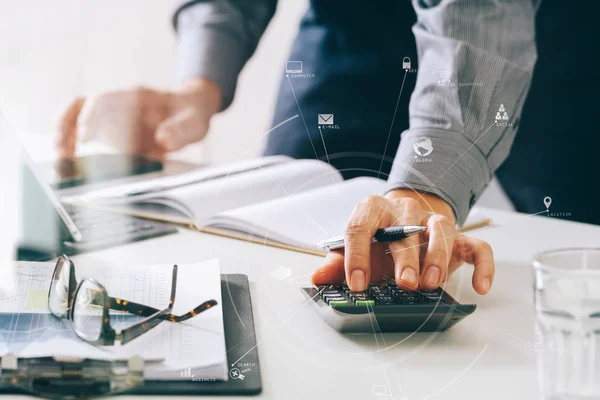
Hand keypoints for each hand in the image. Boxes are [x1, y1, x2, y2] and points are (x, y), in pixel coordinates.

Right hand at [56, 78, 222, 157]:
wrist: (193, 107)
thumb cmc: (193, 112)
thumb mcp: (195, 121)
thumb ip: (181, 130)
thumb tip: (163, 141)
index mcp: (138, 97)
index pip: (105, 101)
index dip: (92, 117)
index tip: (86, 137)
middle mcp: (120, 104)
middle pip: (83, 109)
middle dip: (69, 129)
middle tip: (63, 155)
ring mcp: (115, 117)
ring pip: (78, 119)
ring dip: (66, 138)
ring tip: (61, 162)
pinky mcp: (115, 132)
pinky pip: (88, 136)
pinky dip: (77, 148)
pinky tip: (74, 167)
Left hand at [311, 189, 494, 293]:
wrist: (408, 219)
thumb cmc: (380, 238)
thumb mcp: (357, 248)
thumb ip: (338, 262)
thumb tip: (318, 277)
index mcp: (373, 211)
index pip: (360, 226)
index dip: (356, 255)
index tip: (356, 283)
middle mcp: (404, 213)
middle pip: (404, 229)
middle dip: (405, 258)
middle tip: (404, 283)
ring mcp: (433, 223)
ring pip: (440, 230)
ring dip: (437, 257)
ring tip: (431, 283)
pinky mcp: (458, 238)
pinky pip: (478, 247)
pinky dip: (483, 266)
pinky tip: (481, 287)